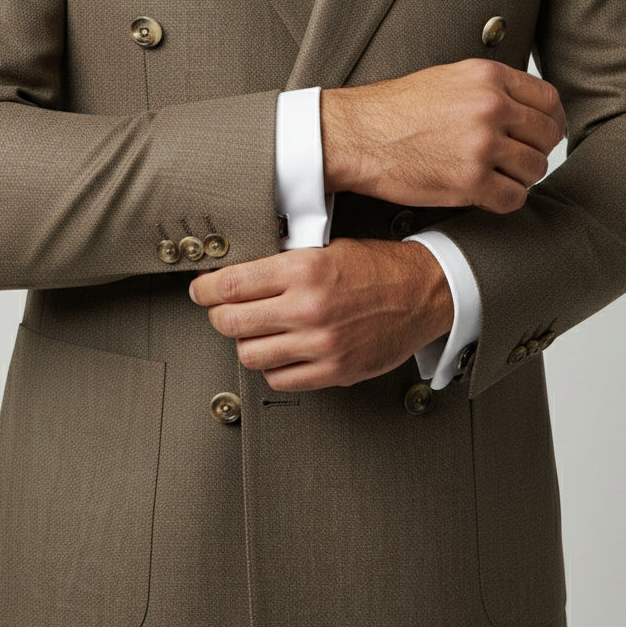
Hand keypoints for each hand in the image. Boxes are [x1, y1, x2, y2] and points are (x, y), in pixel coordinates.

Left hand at [188, 237, 453, 390]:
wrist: (425, 294)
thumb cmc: (379, 267)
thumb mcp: (327, 247)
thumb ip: (283, 264)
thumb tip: (236, 275)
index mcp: (305, 268)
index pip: (232, 284)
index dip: (206, 289)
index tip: (200, 290)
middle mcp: (309, 307)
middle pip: (232, 322)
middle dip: (218, 316)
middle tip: (220, 312)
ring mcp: (321, 344)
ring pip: (250, 354)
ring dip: (245, 343)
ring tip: (254, 332)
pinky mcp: (334, 371)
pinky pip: (280, 379)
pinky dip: (272, 367)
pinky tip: (279, 351)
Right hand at [320, 58, 565, 212]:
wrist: (356, 135)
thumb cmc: (393, 110)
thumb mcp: (448, 79)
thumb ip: (490, 89)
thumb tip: (525, 110)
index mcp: (487, 78)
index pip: (549, 100)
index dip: (551, 121)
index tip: (544, 134)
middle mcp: (490, 107)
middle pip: (546, 136)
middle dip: (537, 151)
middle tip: (519, 160)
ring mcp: (482, 145)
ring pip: (534, 169)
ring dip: (521, 178)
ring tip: (498, 177)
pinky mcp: (470, 181)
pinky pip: (513, 198)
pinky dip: (505, 200)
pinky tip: (487, 194)